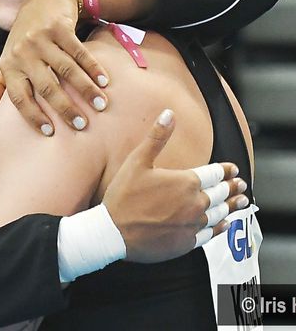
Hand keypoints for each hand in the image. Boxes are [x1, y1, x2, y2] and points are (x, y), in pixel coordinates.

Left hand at [0, 0, 108, 134]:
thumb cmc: (24, 36)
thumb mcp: (8, 57)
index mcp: (9, 65)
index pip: (19, 97)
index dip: (33, 116)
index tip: (50, 132)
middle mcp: (22, 52)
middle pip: (45, 86)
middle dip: (65, 108)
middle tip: (81, 125)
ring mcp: (40, 39)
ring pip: (66, 70)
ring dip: (85, 89)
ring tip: (99, 105)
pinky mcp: (58, 27)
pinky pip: (78, 51)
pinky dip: (92, 67)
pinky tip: (104, 81)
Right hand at [103, 110, 247, 262]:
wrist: (115, 232)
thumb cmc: (124, 195)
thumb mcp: (138, 160)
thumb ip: (157, 137)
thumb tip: (169, 114)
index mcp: (185, 181)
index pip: (214, 173)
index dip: (226, 170)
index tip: (234, 168)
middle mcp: (194, 203)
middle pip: (220, 193)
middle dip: (232, 187)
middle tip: (241, 184)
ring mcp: (192, 224)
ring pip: (220, 213)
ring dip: (232, 205)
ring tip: (241, 201)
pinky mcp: (187, 242)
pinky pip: (211, 233)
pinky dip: (221, 226)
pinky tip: (224, 224)